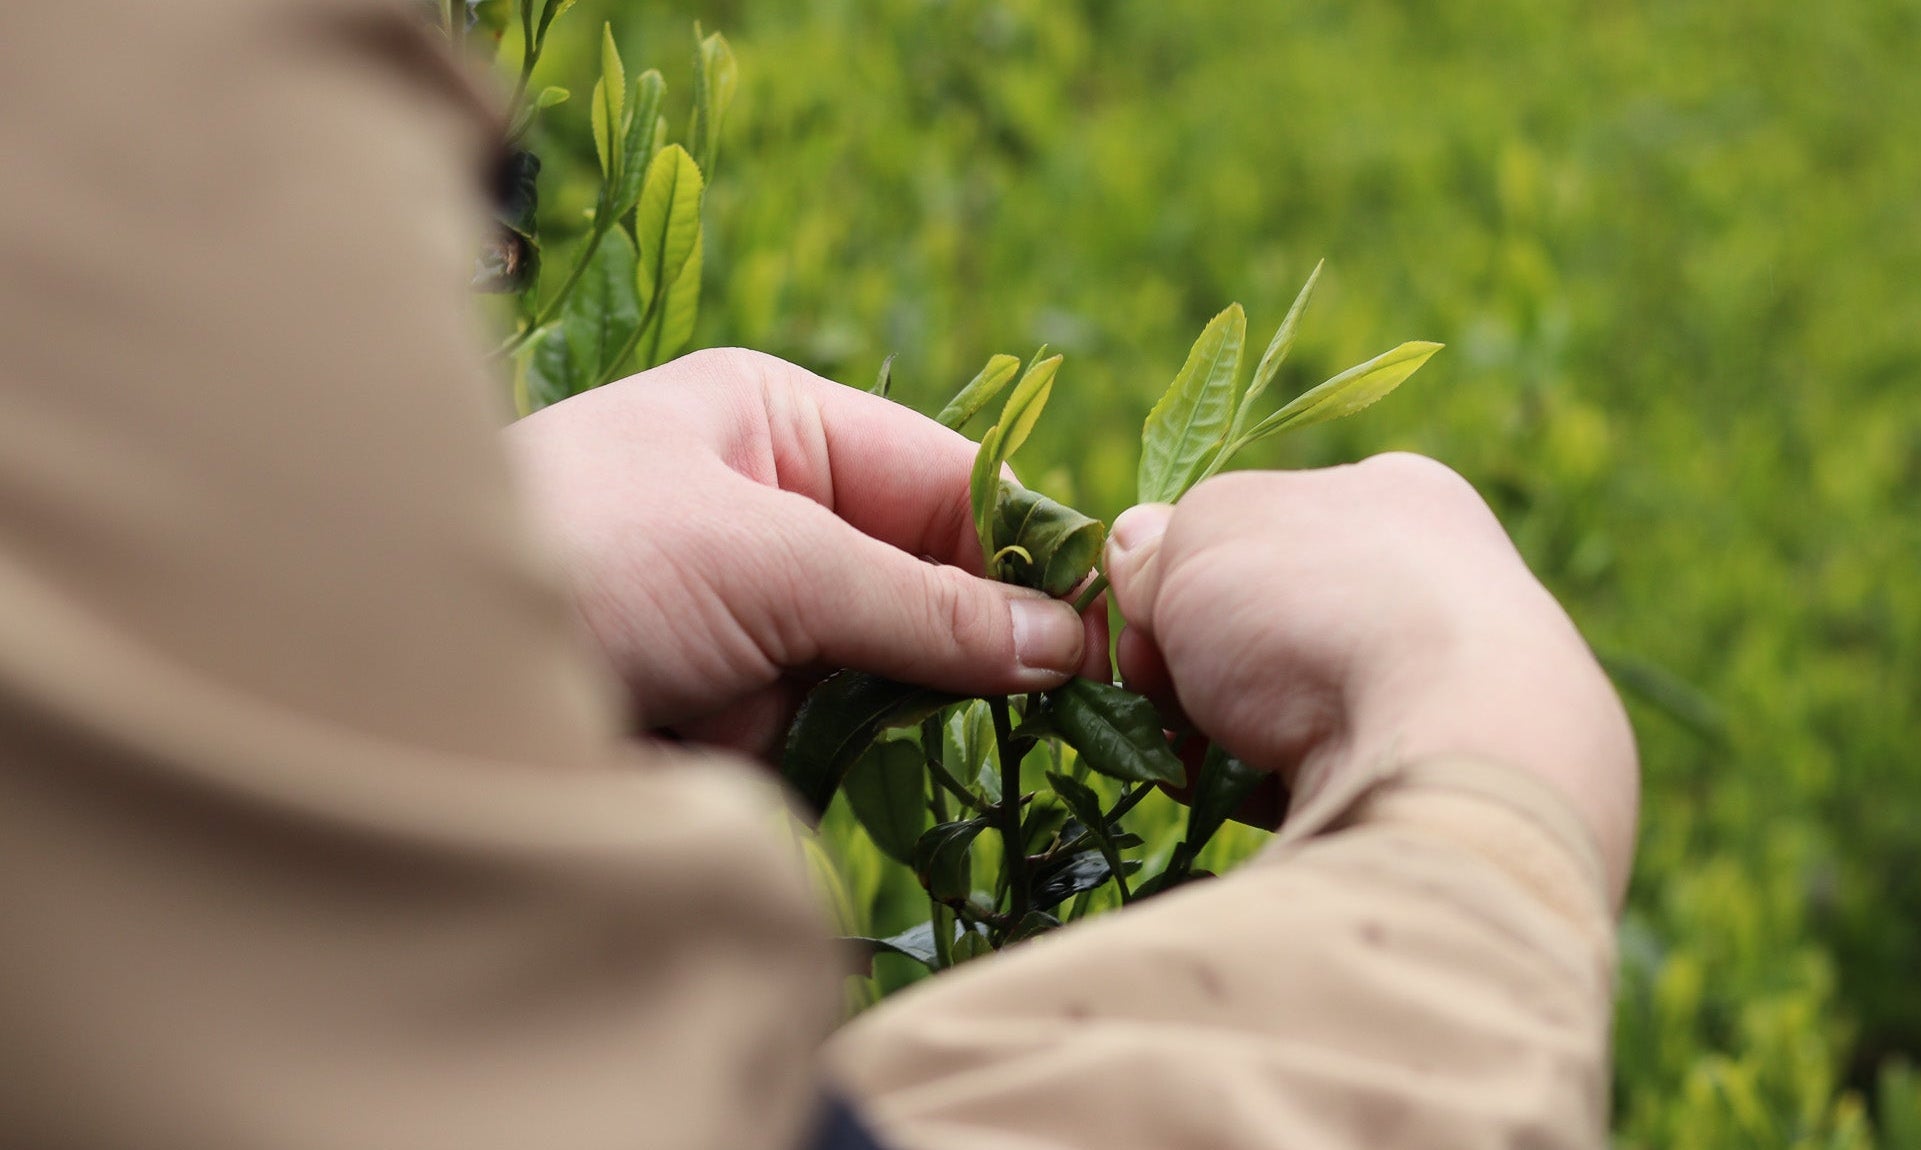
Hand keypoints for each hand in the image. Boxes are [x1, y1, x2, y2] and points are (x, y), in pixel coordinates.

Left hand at [506, 348, 1107, 755]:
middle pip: (932, 575)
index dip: (1030, 551)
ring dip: (935, 707)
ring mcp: (754, 613)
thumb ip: (922, 604)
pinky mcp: (731, 705)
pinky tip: (919, 780)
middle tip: (1080, 710)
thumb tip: (1067, 643)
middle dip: (990, 641)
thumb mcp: (766, 557)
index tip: (1109, 631)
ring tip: (1006, 747)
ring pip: (895, 661)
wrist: (409, 677)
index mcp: (780, 425)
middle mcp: (775, 511)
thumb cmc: (581, 555)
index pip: (948, 479)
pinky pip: (840, 727)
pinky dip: (875, 757)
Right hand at [1106, 453, 1636, 901]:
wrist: (1446, 749)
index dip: (1187, 571)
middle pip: (1270, 622)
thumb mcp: (1201, 535)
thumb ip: (1158, 541)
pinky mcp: (1441, 781)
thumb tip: (1134, 552)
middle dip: (1199, 663)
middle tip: (1159, 690)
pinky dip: (1268, 789)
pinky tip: (1238, 797)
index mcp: (1398, 497)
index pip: (1265, 523)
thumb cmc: (1317, 608)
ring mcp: (1447, 688)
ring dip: (1223, 731)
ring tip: (1191, 754)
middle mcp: (1437, 584)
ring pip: (1290, 708)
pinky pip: (1323, 778)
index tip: (1146, 615)